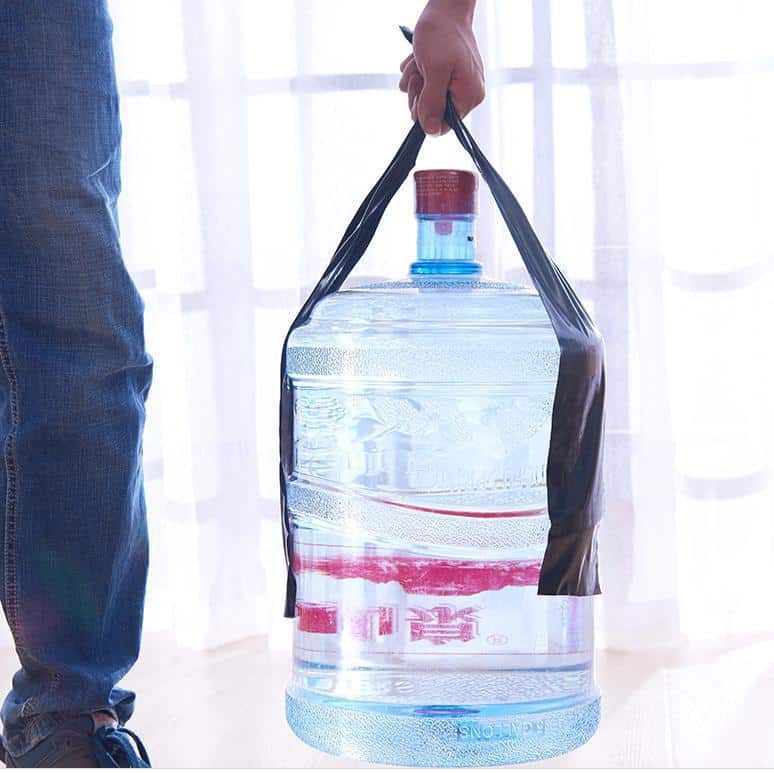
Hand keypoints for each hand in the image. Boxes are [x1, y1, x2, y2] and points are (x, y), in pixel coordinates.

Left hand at [398, 0, 484, 134]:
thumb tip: (431, 130)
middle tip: (420, 73)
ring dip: (415, 80)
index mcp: (469, 96)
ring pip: (424, 98)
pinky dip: (417, 72)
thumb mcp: (434, 71)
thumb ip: (432, 103)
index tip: (420, 92)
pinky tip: (419, 58)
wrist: (444, 6)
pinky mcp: (445, 75)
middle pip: (432, 113)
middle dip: (419, 93)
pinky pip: (423, 85)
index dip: (426, 114)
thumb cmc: (442, 34)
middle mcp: (466, 93)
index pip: (444, 125)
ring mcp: (455, 84)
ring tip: (419, 61)